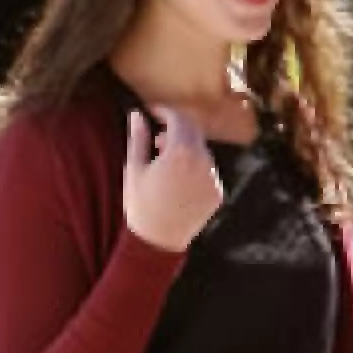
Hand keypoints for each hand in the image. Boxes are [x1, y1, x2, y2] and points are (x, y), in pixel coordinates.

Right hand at [122, 107, 222, 252]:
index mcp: (180, 152)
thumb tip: (136, 114)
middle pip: (193, 131)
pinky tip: (176, 181)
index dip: (164, 111)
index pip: (178, 118)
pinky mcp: (218, 192)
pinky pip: (207, 170)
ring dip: (185, 149)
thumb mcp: (134, 169)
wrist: (158, 242)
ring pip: (202, 151)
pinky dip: (194, 168)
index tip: (152, 111)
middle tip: (156, 138)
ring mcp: (213, 178)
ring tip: (164, 162)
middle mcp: (202, 162)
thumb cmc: (141, 205)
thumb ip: (138, 137)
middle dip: (175, 128)